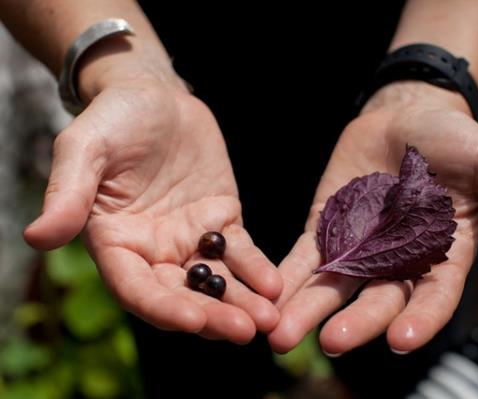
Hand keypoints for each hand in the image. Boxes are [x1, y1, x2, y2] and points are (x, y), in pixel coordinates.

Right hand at [24, 72, 281, 343]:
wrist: (153, 96)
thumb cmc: (112, 119)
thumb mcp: (84, 149)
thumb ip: (68, 193)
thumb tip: (38, 238)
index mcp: (115, 243)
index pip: (136, 288)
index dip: (164, 307)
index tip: (194, 320)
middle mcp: (152, 250)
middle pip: (182, 294)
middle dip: (214, 316)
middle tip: (246, 331)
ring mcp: (189, 238)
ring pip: (216, 280)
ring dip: (242, 302)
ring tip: (269, 318)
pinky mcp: (220, 220)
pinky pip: (239, 251)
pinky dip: (256, 269)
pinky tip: (275, 285)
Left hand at [269, 81, 477, 354]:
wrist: (407, 116)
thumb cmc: (455, 140)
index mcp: (441, 256)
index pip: (432, 297)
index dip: (419, 320)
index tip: (399, 340)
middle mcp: (397, 263)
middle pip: (376, 301)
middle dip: (354, 323)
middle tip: (330, 342)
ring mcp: (358, 249)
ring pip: (332, 289)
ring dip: (308, 311)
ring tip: (280, 335)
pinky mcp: (326, 230)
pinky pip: (305, 258)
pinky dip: (288, 276)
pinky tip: (268, 294)